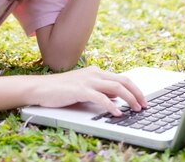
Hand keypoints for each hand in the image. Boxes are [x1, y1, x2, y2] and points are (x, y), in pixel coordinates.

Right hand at [31, 66, 146, 115]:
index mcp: (96, 72)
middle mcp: (94, 73)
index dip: (135, 89)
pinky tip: (117, 113)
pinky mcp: (80, 90)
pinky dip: (111, 105)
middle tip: (145, 106)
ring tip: (136, 109)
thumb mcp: (84, 89)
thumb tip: (116, 98)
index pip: (122, 78)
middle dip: (137, 93)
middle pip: (123, 81)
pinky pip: (101, 97)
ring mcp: (87, 80)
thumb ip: (100, 91)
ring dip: (129, 99)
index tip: (143, 100)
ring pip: (116, 87)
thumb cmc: (60, 90)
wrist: (40, 88)